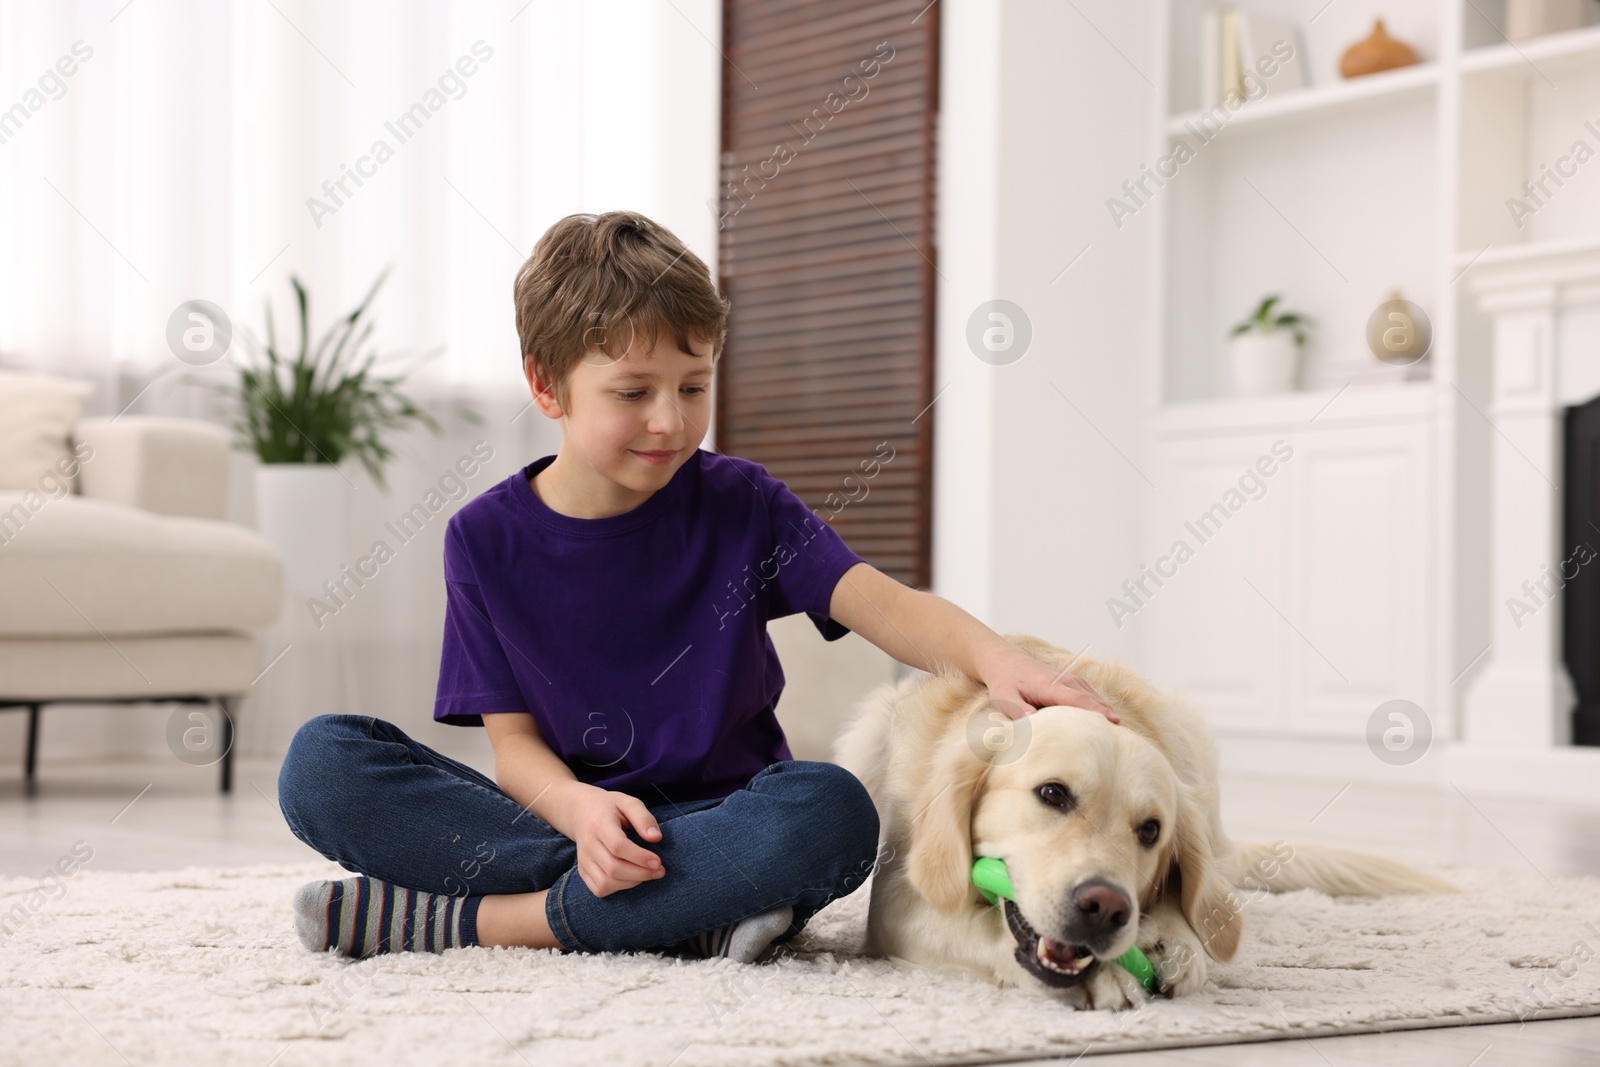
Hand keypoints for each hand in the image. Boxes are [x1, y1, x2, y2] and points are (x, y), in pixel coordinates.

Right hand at [559, 783, 666, 896]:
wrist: (581, 813)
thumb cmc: (609, 807)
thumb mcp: (628, 802)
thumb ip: (643, 818)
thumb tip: (656, 838)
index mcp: (599, 824)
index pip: (618, 846)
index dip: (639, 857)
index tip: (658, 861)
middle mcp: (588, 845)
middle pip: (613, 868)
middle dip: (640, 873)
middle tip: (660, 870)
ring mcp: (583, 860)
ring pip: (606, 883)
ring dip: (632, 883)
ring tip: (648, 874)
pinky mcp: (583, 871)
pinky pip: (599, 889)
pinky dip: (618, 889)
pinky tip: (631, 878)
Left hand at [980, 647, 1118, 723]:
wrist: (1005, 661)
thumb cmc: (1005, 682)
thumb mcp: (1005, 697)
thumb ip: (1018, 710)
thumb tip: (1033, 722)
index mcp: (1050, 685)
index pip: (1078, 699)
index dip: (1096, 711)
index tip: (1113, 723)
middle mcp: (1065, 680)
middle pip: (1092, 699)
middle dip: (1107, 715)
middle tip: (1121, 736)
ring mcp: (1071, 680)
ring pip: (1094, 697)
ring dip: (1106, 712)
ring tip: (1118, 733)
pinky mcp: (1072, 682)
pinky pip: (1091, 696)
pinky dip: (1100, 707)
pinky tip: (1106, 722)